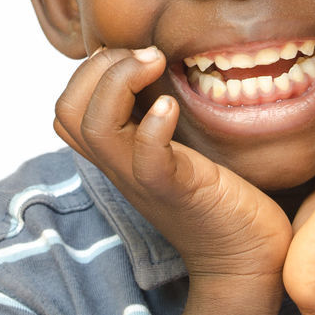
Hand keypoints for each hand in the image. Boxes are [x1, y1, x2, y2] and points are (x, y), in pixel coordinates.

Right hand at [52, 46, 291, 314]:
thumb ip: (159, 115)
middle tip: (146, 55)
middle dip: (97, 67)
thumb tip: (161, 64)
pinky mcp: (176, 190)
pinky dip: (152, 126)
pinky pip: (146, 159)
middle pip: (67, 112)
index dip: (89, 70)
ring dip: (118, 81)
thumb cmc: (221, 196)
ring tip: (154, 63)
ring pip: (93, 128)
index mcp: (118, 153)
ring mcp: (143, 179)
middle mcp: (120, 165)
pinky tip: (171, 105)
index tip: (136, 55)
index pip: (68, 107)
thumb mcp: (178, 146)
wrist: (247, 259)